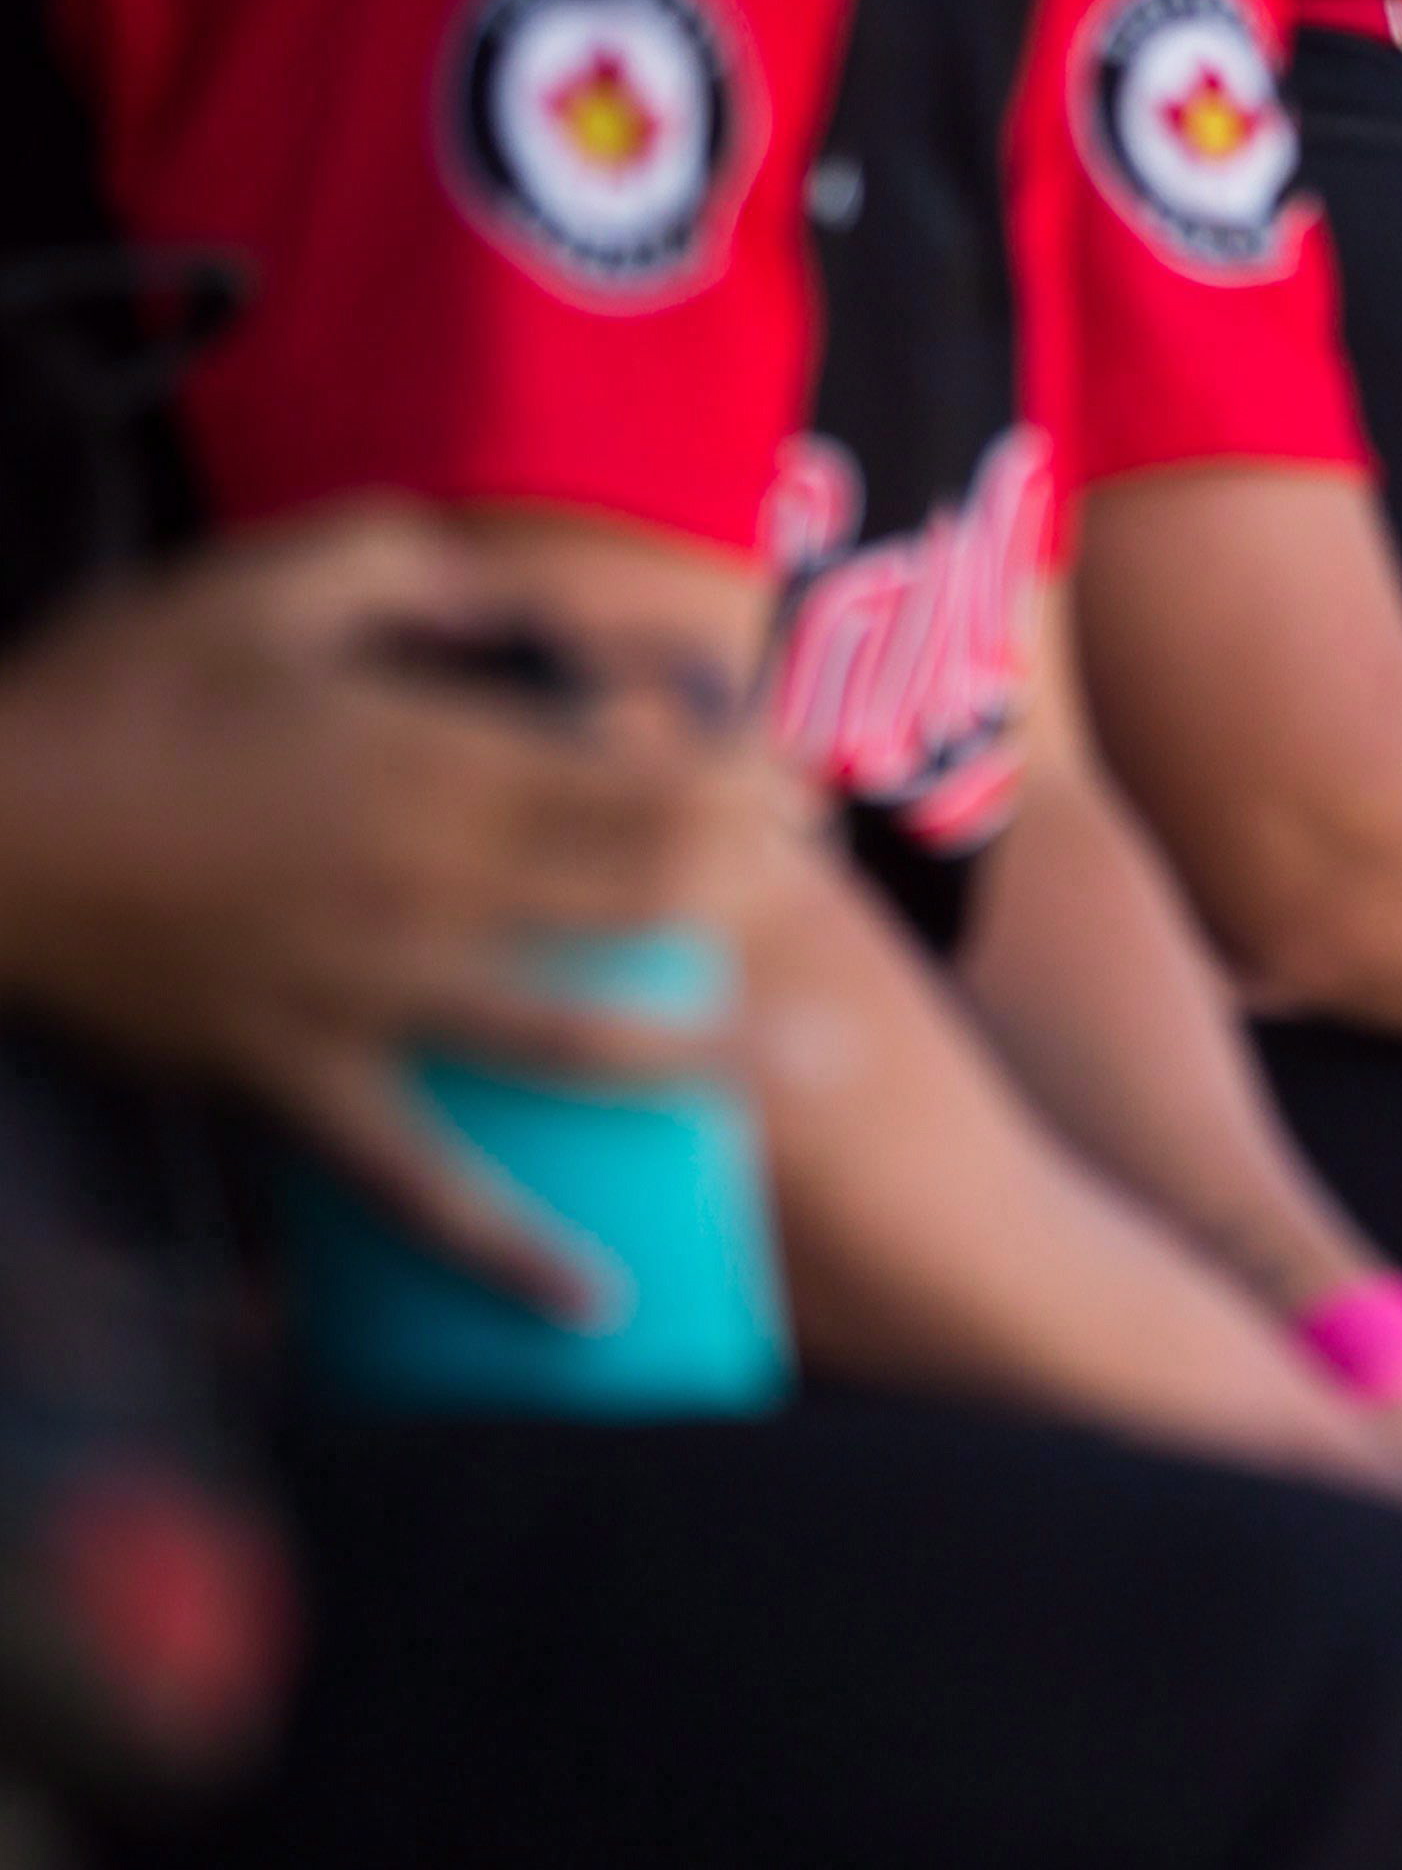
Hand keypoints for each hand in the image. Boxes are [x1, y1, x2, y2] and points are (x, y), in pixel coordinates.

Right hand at [0, 511, 788, 1314]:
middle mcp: (429, 884)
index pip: (647, 777)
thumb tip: (503, 597)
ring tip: (824, 1069)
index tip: (796, 783)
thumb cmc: (109, 695)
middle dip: (757, 888)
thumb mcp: (260, 584)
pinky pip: (419, 1188)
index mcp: (432, 761)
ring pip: (579, 1042)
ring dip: (711, 1060)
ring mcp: (371, 995)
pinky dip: (508, 1252)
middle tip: (816, 883)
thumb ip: (403, 569)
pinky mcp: (300, 1080)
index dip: (747, 781)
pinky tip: (597, 1301)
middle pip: (648, 894)